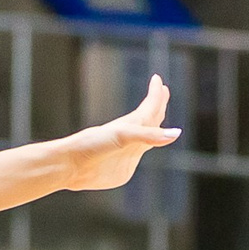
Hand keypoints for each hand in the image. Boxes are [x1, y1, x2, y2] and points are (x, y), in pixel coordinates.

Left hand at [57, 74, 181, 192]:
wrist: (71, 166)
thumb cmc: (94, 144)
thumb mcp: (124, 135)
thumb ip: (149, 135)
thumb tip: (176, 134)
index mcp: (133, 126)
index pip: (150, 107)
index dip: (156, 94)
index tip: (157, 79)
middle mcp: (132, 139)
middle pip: (150, 118)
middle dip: (158, 105)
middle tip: (163, 91)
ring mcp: (128, 154)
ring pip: (146, 137)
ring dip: (153, 126)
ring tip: (157, 117)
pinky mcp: (123, 170)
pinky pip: (137, 157)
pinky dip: (143, 150)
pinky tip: (141, 148)